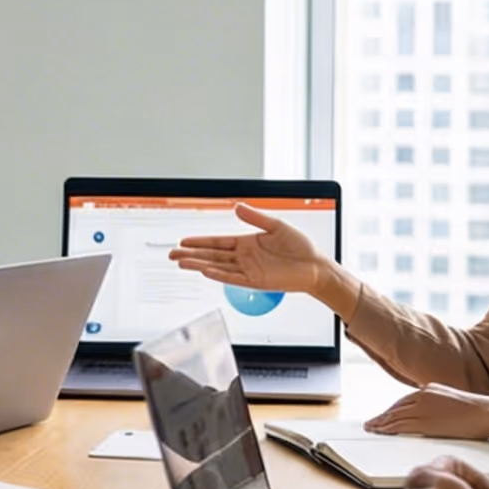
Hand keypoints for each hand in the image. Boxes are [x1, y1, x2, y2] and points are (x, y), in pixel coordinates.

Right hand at [167, 203, 344, 305]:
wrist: (316, 267)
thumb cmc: (300, 247)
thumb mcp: (276, 225)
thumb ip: (255, 217)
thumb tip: (237, 207)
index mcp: (247, 243)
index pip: (218, 242)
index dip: (200, 241)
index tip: (184, 241)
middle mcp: (245, 257)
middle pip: (212, 255)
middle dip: (191, 254)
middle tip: (172, 253)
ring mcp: (249, 270)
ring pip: (218, 266)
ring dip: (199, 264)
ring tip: (181, 262)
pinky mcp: (256, 281)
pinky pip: (233, 277)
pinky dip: (218, 274)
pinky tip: (205, 270)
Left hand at [367, 383, 488, 441]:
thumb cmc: (479, 411)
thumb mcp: (455, 403)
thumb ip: (440, 407)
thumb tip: (435, 418)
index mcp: (431, 389)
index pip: (405, 400)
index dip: (393, 409)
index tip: (385, 415)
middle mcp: (423, 395)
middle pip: (397, 407)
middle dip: (384, 416)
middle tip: (372, 423)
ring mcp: (423, 407)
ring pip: (395, 415)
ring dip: (381, 422)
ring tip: (371, 428)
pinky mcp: (425, 421)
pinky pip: (400, 425)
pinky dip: (387, 428)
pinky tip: (380, 432)